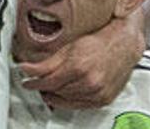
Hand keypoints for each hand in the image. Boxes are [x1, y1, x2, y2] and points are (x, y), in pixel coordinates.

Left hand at [19, 9, 144, 108]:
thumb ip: (46, 63)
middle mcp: (89, 82)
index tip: (27, 82)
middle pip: (57, 92)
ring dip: (55, 96)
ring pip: (67, 101)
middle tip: (37, 84)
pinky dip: (68, 103)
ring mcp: (97, 93)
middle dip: (44, 89)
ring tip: (48, 90)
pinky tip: (63, 96)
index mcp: (78, 67)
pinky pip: (80, 106)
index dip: (34, 83)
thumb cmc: (98, 43)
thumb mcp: (68, 48)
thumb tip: (27, 69)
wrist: (122, 46)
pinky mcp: (103, 100)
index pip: (48, 82)